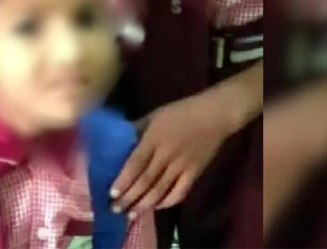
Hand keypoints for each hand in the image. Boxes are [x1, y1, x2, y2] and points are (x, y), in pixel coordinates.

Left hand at [110, 91, 240, 217]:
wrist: (215, 115)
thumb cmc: (180, 112)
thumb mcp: (154, 115)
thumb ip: (137, 129)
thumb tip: (118, 141)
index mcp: (154, 139)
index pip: (135, 164)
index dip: (123, 181)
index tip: (112, 194)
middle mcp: (167, 155)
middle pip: (145, 181)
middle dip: (129, 197)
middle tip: (115, 209)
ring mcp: (182, 166)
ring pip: (160, 190)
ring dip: (144, 205)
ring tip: (131, 214)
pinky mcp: (195, 173)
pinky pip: (180, 192)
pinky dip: (167, 202)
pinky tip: (156, 207)